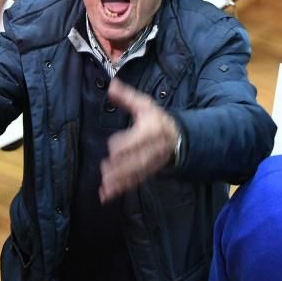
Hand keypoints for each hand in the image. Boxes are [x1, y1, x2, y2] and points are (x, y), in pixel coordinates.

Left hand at [99, 79, 180, 201]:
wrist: (177, 136)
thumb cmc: (155, 119)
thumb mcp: (144, 104)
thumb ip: (127, 97)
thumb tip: (111, 85)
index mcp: (153, 129)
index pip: (141, 137)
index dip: (128, 143)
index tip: (112, 147)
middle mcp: (155, 147)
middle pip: (140, 159)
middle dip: (122, 167)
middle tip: (104, 171)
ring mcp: (153, 162)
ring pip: (138, 173)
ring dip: (121, 181)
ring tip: (105, 187)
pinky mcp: (149, 172)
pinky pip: (136, 181)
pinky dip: (122, 189)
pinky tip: (107, 195)